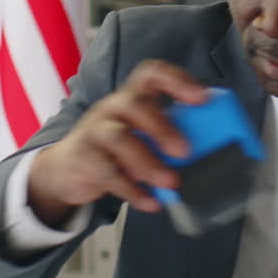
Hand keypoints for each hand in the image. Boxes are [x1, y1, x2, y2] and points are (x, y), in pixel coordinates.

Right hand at [27, 60, 208, 226]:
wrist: (67, 170)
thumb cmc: (116, 151)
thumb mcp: (141, 138)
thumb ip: (167, 140)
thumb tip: (211, 155)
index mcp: (133, 97)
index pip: (151, 74)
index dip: (177, 80)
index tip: (202, 98)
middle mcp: (112, 108)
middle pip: (134, 104)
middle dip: (162, 126)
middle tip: (185, 151)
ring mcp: (95, 132)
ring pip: (119, 139)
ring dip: (148, 162)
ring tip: (171, 183)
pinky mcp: (83, 159)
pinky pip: (108, 173)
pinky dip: (133, 191)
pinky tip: (151, 203)